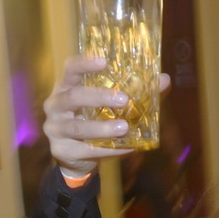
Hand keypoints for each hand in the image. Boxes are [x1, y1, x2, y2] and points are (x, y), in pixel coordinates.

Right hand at [43, 56, 170, 176]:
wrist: (76, 156)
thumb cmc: (95, 120)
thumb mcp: (110, 104)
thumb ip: (136, 91)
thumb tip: (163, 79)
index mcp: (67, 86)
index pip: (70, 69)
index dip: (84, 63)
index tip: (104, 61)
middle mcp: (56, 104)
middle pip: (73, 96)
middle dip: (98, 97)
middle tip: (123, 100)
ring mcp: (55, 128)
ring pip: (77, 127)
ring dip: (102, 128)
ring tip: (124, 128)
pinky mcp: (61, 150)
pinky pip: (86, 150)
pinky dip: (109, 150)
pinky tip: (128, 148)